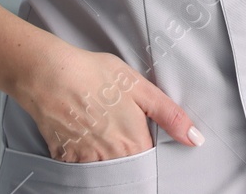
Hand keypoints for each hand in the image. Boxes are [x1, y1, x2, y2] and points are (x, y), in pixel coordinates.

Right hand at [9, 41, 203, 161]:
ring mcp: (84, 161)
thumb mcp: (141, 88)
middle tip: (118, 129)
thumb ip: (170, 116)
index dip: (148, 153)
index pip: (149, 164)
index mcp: (132, 143)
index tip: (142, 140)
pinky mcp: (63, 158)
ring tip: (100, 127)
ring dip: (107, 157)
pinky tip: (82, 131)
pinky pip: (80, 167)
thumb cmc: (96, 75)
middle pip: (127, 169)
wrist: (49, 75)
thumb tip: (195, 139)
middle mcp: (110, 159)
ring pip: (104, 170)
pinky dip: (84, 155)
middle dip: (128, 158)